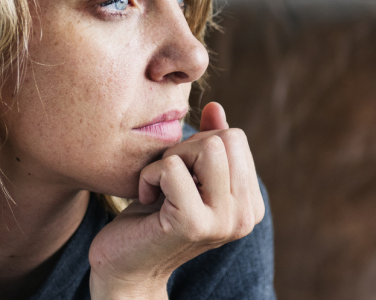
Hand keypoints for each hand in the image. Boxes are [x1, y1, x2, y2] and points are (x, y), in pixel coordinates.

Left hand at [88, 102, 265, 298]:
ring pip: (207, 147)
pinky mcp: (194, 224)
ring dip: (171, 159)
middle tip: (167, 179)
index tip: (181, 176)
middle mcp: (245, 216)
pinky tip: (146, 199)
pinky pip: (172, 168)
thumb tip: (216, 107)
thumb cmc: (151, 218)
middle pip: (226, 138)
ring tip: (160, 187)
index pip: (236, 138)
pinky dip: (149, 175)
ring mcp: (223, 222)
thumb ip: (207, 144)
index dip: (198, 145)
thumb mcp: (185, 176)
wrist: (125, 267)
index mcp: (250, 204)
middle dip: (186, 147)